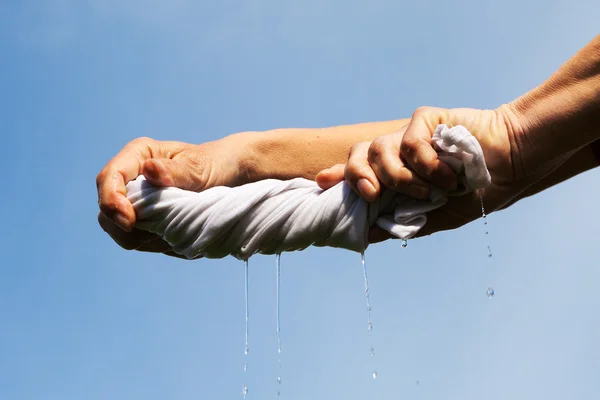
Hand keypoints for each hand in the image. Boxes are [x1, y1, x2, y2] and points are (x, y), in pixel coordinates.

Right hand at [96, 134, 252, 256]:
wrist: (233, 178)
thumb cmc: (216, 165)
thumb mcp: (200, 168)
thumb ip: (176, 172)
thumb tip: (150, 170)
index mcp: (138, 156)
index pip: (109, 178)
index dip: (111, 201)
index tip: (129, 222)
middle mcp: (131, 178)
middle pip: (106, 211)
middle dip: (127, 227)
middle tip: (160, 233)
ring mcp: (135, 202)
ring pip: (120, 231)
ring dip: (144, 238)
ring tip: (176, 231)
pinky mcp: (145, 221)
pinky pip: (139, 241)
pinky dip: (155, 243)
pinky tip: (177, 236)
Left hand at [316, 106, 571, 240]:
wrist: (510, 166)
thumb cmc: (475, 191)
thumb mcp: (438, 216)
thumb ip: (406, 224)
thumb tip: (370, 236)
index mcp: (396, 173)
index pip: (357, 170)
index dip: (337, 176)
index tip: (320, 183)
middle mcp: (397, 153)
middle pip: (358, 155)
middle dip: (358, 177)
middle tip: (372, 195)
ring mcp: (411, 135)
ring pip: (380, 150)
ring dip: (401, 178)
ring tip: (429, 191)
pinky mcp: (427, 120)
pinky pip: (410, 142)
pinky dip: (426, 165)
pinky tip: (447, 175)